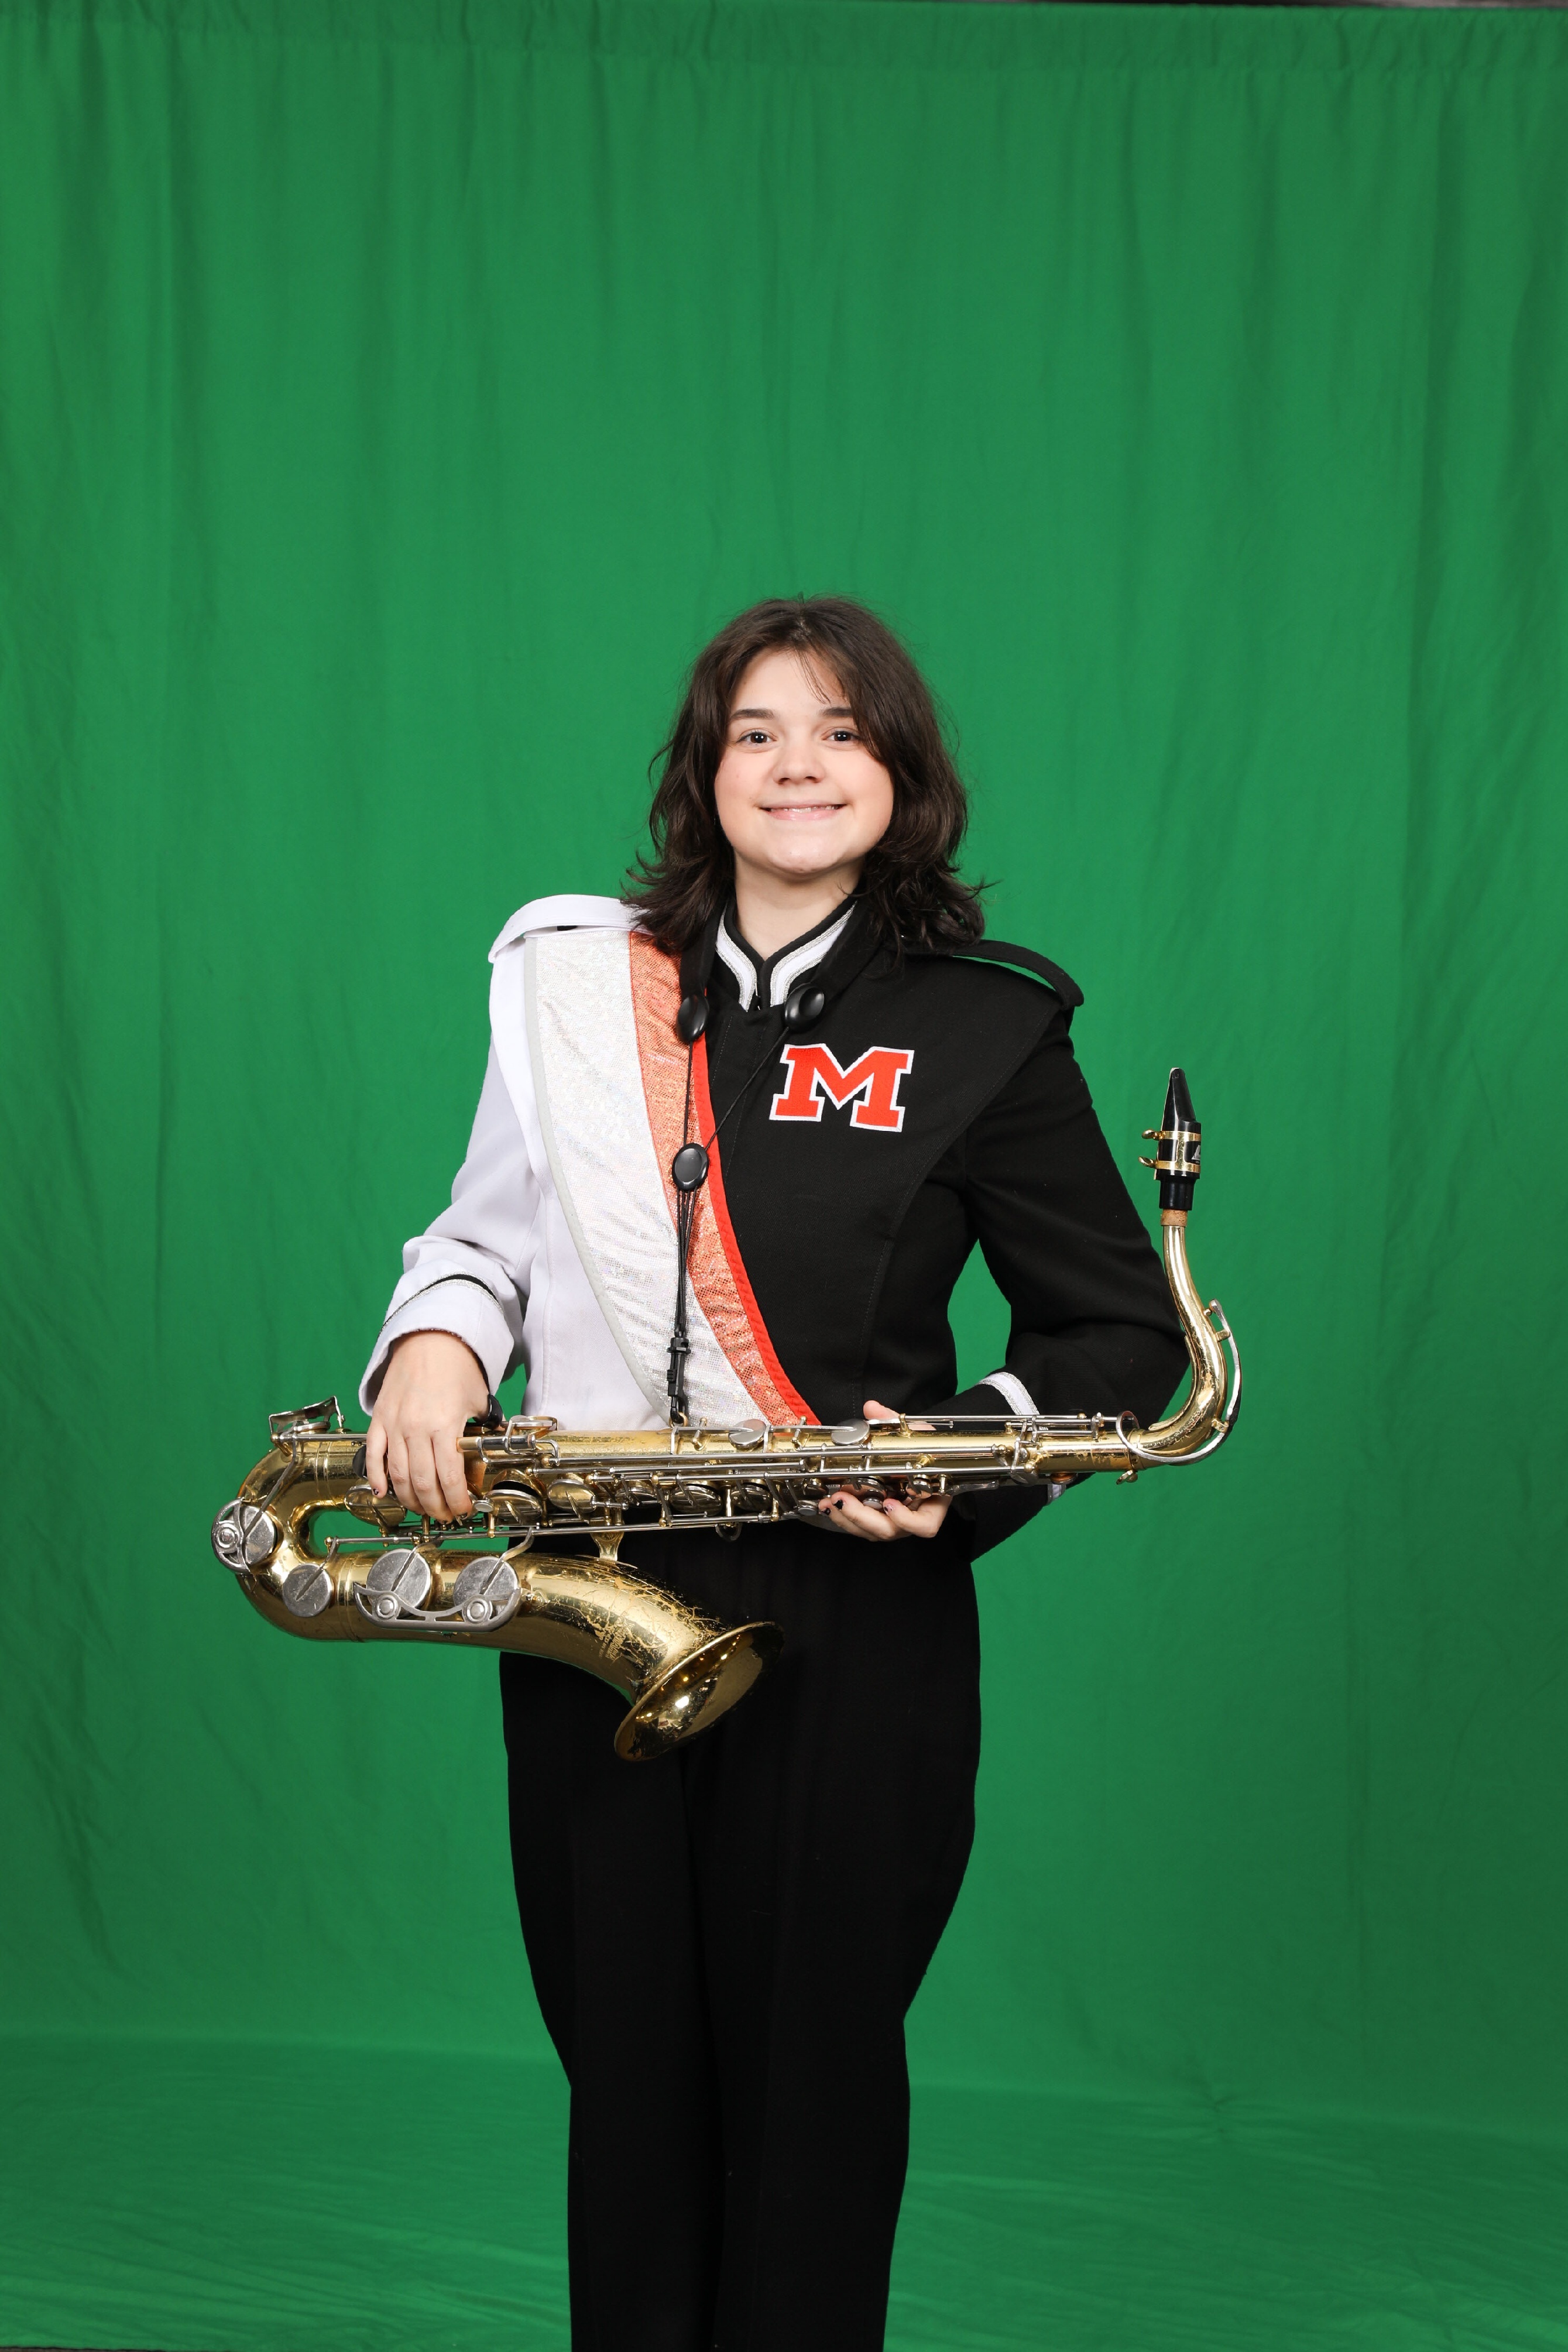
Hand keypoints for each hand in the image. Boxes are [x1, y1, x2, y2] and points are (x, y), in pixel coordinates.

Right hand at [366, 1331, 488, 1521]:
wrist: (430, 1337)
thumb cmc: (457, 1366)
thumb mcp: (478, 1401)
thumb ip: (479, 1431)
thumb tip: (482, 1459)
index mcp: (443, 1424)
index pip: (449, 1478)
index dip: (457, 1501)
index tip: (464, 1509)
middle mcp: (415, 1428)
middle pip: (422, 1483)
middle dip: (436, 1506)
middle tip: (446, 1514)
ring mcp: (394, 1424)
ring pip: (397, 1476)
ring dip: (410, 1499)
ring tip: (422, 1508)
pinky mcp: (379, 1418)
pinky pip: (373, 1455)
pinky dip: (376, 1477)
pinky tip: (384, 1492)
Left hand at [818, 1399, 953, 1543]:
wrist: (917, 1457)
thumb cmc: (924, 1452)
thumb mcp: (915, 1434)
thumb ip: (895, 1421)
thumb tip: (872, 1408)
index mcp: (931, 1503)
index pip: (925, 1525)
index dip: (906, 1519)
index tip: (889, 1503)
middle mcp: (912, 1518)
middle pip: (889, 1531)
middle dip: (862, 1517)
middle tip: (843, 1498)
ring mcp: (893, 1523)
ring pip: (871, 1532)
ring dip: (847, 1519)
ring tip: (829, 1501)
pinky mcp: (875, 1520)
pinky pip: (860, 1527)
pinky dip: (843, 1516)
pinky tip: (828, 1502)